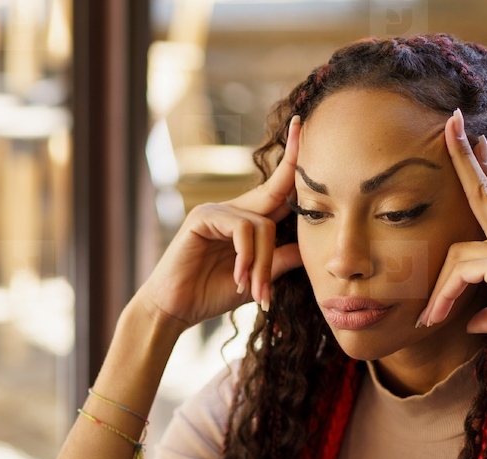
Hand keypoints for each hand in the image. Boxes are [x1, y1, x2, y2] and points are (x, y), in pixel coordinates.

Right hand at [135, 117, 305, 330]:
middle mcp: (232, 210)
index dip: (293, 164)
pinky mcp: (203, 217)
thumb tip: (309, 248)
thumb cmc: (210, 294)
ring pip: (262, 225)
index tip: (302, 125)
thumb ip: (278, 262)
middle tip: (300, 120)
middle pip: (275, 190)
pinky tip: (241, 279)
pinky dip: (247, 258)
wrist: (176, 309)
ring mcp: (216, 211)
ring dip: (264, 263)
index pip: (277, 191)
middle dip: (292, 162)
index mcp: (246, 222)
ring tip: (258, 292)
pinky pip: (242, 230)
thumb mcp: (256, 280)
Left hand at [416, 109, 486, 367]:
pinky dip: (445, 295)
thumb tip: (470, 321)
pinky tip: (437, 318)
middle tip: (452, 121)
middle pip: (484, 193)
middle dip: (464, 157)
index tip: (476, 139)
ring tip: (427, 320)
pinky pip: (462, 271)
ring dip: (438, 290)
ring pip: (458, 254)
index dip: (483, 172)